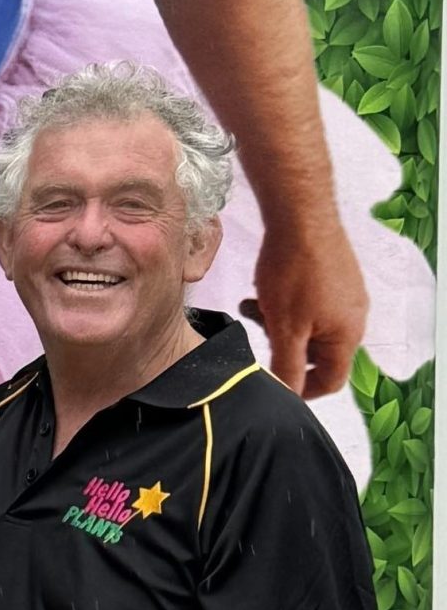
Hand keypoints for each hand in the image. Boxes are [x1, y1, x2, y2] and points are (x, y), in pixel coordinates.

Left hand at [245, 212, 366, 398]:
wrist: (300, 213)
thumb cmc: (295, 270)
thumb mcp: (285, 328)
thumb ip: (287, 366)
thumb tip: (288, 396)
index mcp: (348, 335)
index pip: (331, 380)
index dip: (302, 389)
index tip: (275, 385)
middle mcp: (354, 316)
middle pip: (318, 353)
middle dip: (285, 348)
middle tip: (261, 332)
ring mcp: (345, 294)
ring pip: (308, 327)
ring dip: (280, 324)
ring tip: (256, 307)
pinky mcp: (333, 276)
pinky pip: (309, 305)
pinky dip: (285, 305)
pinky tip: (262, 293)